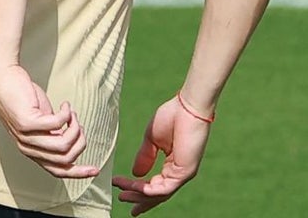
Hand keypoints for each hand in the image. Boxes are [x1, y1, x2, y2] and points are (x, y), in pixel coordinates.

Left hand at [0, 63, 99, 178]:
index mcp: (32, 152)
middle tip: (79, 124)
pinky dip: (67, 114)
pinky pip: (58, 124)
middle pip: (65, 159)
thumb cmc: (23, 97)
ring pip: (63, 144)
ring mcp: (26, 136)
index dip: (78, 172)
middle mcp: (27, 148)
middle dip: (80, 142)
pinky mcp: (27, 122)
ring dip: (75, 128)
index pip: (58, 171)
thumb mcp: (41, 120)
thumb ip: (53, 134)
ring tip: (72, 114)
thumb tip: (72, 140)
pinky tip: (65, 105)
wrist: (3, 77)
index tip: (96, 170)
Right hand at [112, 95, 211, 213]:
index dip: (138, 189)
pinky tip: (136, 187)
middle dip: (139, 199)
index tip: (121, 189)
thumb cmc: (172, 117)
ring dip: (139, 194)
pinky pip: (165, 188)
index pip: (155, 184)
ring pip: (159, 193)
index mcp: (173, 164)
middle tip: (122, 200)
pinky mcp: (185, 172)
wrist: (186, 107)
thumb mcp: (152, 140)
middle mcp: (178, 172)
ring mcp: (183, 174)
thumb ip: (145, 157)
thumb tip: (135, 174)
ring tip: (122, 194)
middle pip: (157, 194)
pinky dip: (149, 190)